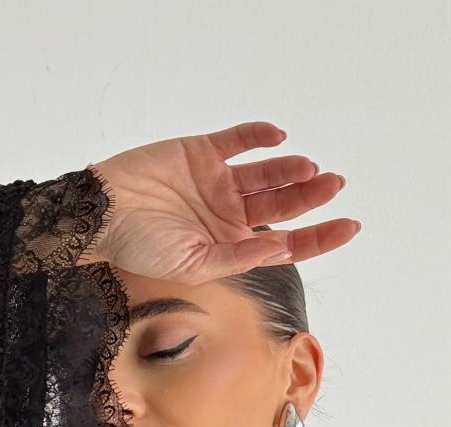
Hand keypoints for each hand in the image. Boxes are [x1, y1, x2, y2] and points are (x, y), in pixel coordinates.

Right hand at [80, 119, 359, 282]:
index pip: (286, 243)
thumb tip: (282, 247)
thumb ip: (237, 257)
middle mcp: (229, 215)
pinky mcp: (200, 153)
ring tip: (310, 167)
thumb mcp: (192, 265)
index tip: (350, 226)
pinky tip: (278, 137)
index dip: (320, 236)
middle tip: (335, 184)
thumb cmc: (138, 248)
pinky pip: (238, 141)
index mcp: (230, 246)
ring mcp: (216, 183)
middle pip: (284, 205)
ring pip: (267, 173)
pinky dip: (259, 136)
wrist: (99, 213)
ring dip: (291, 168)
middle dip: (313, 196)